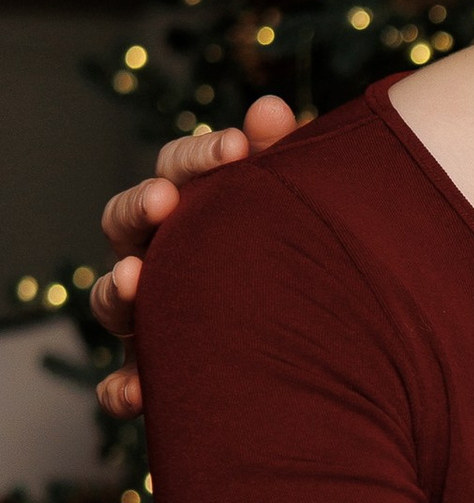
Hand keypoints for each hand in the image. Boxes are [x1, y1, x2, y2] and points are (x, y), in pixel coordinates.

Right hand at [92, 94, 297, 412]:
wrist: (330, 343)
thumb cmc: (300, 255)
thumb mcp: (299, 205)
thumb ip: (284, 158)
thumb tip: (269, 108)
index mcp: (193, 209)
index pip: (177, 170)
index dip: (198, 158)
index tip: (237, 149)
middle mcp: (160, 255)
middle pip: (127, 222)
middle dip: (140, 208)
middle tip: (164, 200)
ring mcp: (153, 312)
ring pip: (113, 297)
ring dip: (118, 288)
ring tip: (136, 282)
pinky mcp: (160, 372)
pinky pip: (126, 384)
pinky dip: (123, 388)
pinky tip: (134, 394)